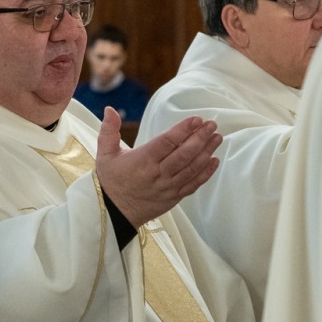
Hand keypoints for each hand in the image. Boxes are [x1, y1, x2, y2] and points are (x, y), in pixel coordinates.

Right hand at [95, 106, 220, 227]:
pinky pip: (193, 184)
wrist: (114, 211)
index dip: (183, 130)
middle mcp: (157, 174)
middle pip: (184, 154)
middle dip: (200, 138)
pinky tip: (214, 160)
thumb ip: (109, 130)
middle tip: (212, 125)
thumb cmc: (111, 180)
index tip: (196, 119)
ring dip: (206, 152)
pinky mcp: (174, 197)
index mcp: (142, 161)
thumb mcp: (105, 154)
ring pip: (192, 168)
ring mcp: (168, 187)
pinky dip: (205, 173)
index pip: (167, 142)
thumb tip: (109, 109)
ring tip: (217, 138)